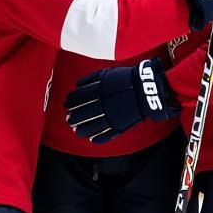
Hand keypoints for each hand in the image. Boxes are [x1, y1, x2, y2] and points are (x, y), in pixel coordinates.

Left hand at [65, 59, 179, 143]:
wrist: (145, 89)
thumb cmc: (127, 79)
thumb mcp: (108, 73)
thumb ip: (91, 79)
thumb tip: (77, 84)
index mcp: (99, 90)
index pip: (81, 97)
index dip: (72, 102)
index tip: (67, 105)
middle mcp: (103, 104)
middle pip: (84, 113)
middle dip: (75, 117)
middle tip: (69, 120)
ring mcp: (112, 115)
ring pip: (93, 125)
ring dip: (83, 129)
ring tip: (77, 131)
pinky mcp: (120, 124)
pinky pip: (107, 133)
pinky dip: (98, 138)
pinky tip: (92, 139)